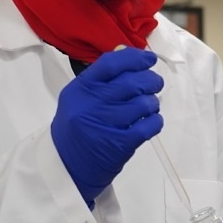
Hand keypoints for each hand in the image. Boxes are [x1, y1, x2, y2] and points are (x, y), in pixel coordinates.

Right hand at [51, 47, 163, 207]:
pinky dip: (155, 121)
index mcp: (81, 89)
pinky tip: (149, 121)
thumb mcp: (78, 99)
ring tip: (149, 106)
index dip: (135, 58)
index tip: (148, 59)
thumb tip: (127, 54)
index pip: (112, 63)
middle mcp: (92, 104)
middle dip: (151, 80)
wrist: (66, 168)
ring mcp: (106, 124)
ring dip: (153, 103)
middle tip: (154, 83)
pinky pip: (149, 125)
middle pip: (133, 82)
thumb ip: (101, 78)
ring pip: (144, 103)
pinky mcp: (120, 144)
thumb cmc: (76, 130)